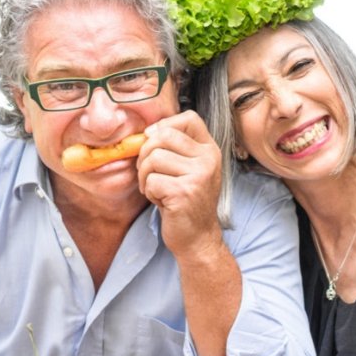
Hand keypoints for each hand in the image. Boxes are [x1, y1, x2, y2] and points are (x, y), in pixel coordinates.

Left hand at [138, 110, 223, 256]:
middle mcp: (208, 159)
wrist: (197, 238)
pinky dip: (149, 192)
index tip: (154, 140)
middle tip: (148, 173)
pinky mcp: (184, 192)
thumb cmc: (186, 202)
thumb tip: (147, 132)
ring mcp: (199, 176)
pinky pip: (151, 181)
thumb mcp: (188, 169)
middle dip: (146, 154)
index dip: (164, 125)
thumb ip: (175, 148)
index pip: (189, 118)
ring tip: (156, 189)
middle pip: (163, 136)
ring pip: (153, 158)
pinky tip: (161, 201)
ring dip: (145, 176)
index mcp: (209, 150)